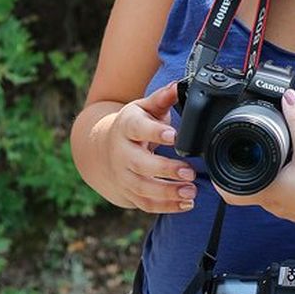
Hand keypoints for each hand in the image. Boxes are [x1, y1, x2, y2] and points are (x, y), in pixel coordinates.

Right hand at [102, 81, 197, 212]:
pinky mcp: (128, 192)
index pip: (138, 129)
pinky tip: (186, 205)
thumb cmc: (133, 125)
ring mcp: (123, 175)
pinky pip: (145, 204)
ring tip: (191, 192)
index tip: (175, 136)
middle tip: (189, 172)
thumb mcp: (144, 108)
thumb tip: (179, 85)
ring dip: (168, 193)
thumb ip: (162, 98)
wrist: (103, 147)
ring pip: (142, 188)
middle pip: (140, 164)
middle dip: (165, 170)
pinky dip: (166, 207)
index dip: (155, 133)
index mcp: (126, 127)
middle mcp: (121, 153)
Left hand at [214, 89, 294, 242]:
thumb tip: (288, 99)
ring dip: (264, 173)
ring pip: (265, 190)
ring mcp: (287, 208)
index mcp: (268, 192)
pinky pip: (282, 192)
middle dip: (243, 168)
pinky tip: (294, 167)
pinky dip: (281, 179)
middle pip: (245, 189)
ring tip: (270, 154)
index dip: (219, 178)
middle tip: (243, 150)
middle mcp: (273, 204)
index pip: (229, 192)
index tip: (217, 161)